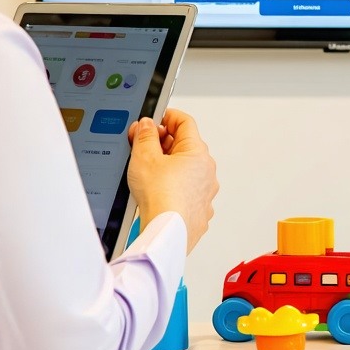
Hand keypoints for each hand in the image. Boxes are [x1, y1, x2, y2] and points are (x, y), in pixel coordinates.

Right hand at [126, 109, 218, 253]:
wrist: (167, 232)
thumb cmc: (160, 197)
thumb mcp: (144, 158)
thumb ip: (144, 136)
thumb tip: (146, 125)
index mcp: (197, 152)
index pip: (185, 122)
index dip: (167, 117)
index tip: (154, 119)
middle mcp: (207, 170)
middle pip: (185, 146)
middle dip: (163, 142)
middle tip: (143, 145)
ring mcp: (206, 191)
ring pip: (186, 169)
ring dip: (168, 165)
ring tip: (147, 171)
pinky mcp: (200, 209)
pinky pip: (186, 190)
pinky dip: (173, 186)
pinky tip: (157, 191)